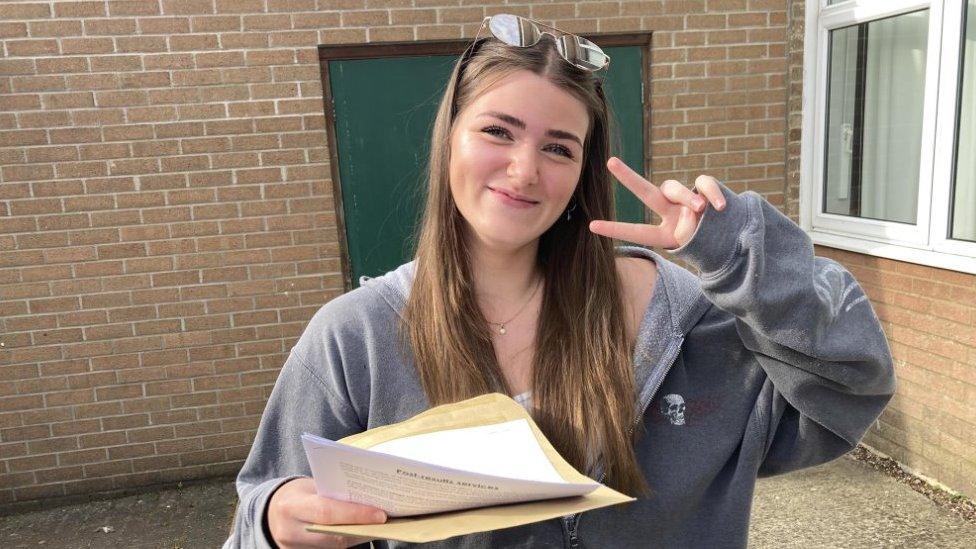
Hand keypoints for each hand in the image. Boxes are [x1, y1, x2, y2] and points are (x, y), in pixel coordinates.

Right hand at [268, 477, 385, 547]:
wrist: (274, 510)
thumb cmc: (298, 494)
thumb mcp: (310, 487)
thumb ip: (332, 494)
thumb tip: (368, 498)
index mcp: (291, 506)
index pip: (327, 512)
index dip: (355, 514)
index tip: (381, 514)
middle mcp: (290, 531)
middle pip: (333, 534)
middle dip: (362, 527)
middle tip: (386, 521)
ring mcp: (293, 548)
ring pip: (334, 546)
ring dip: (359, 536)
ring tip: (379, 526)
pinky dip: (349, 541)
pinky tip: (363, 532)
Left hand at [589, 157, 725, 249]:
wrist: (737, 238)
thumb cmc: (713, 247)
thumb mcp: (699, 249)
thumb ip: (694, 231)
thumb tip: (698, 204)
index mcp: (664, 233)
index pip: (637, 231)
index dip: (616, 230)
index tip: (591, 225)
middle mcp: (671, 212)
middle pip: (646, 192)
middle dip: (628, 177)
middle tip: (610, 162)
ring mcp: (687, 200)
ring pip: (676, 188)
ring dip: (687, 198)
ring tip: (699, 210)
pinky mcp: (705, 189)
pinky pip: (704, 183)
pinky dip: (712, 193)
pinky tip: (720, 206)